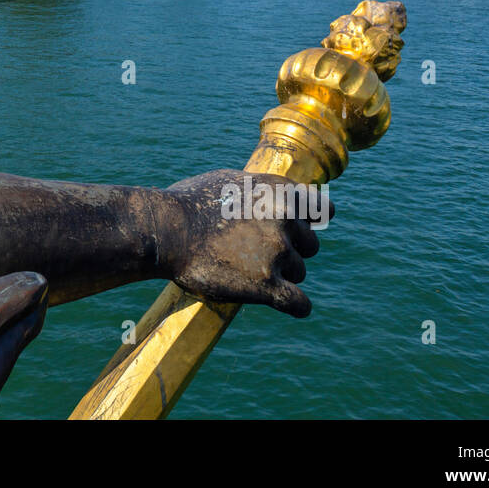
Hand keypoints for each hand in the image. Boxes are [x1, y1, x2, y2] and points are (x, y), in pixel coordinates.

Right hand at [165, 169, 328, 317]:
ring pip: (298, 273)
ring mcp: (278, 253)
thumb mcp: (230, 181)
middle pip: (310, 246)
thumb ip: (261, 191)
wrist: (166, 230)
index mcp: (280, 192)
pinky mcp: (266, 285)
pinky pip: (298, 304)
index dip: (309, 222)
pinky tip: (286, 304)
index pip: (322, 210)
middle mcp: (285, 219)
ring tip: (245, 270)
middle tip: (258, 253)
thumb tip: (276, 197)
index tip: (297, 230)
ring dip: (279, 274)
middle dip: (291, 250)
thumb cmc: (187, 203)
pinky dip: (295, 306)